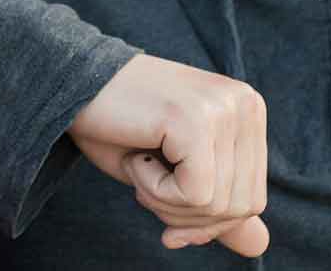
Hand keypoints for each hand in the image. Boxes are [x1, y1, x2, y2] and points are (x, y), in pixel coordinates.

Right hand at [68, 54, 268, 255]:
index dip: (207, 223)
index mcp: (248, 112)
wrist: (69, 83)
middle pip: (240, 206)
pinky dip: (156, 190)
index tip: (167, 220)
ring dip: (165, 202)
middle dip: (186, 217)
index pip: (252, 198)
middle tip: (146, 186)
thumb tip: (260, 246)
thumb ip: (217, 205)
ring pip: (216, 204)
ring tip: (139, 165)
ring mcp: (222, 108)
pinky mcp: (195, 119)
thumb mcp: (173, 173)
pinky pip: (194, 194)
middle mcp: (244, 104)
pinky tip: (136, 158)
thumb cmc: (118, 127)